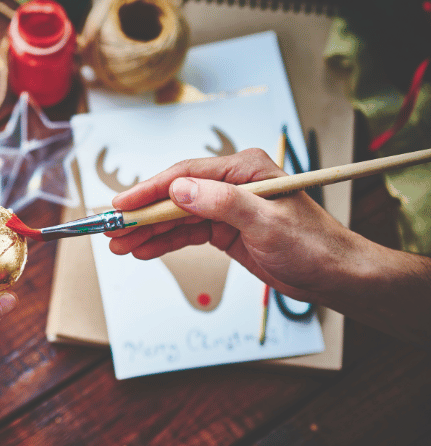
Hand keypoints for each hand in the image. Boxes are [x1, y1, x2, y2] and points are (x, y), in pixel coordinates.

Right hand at [106, 148, 367, 304]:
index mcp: (244, 169)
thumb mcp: (266, 222)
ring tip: (119, 246)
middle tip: (111, 230)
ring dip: (147, 231)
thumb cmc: (311, 245)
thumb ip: (221, 203)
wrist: (333, 276)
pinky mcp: (224, 229)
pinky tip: (142, 251)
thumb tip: (178, 189)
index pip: (186, 174)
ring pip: (176, 216)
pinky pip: (186, 233)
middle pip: (174, 195)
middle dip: (142, 215)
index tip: (121, 205)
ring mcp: (225, 207)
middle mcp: (231, 183)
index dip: (149, 190)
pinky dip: (164, 242)